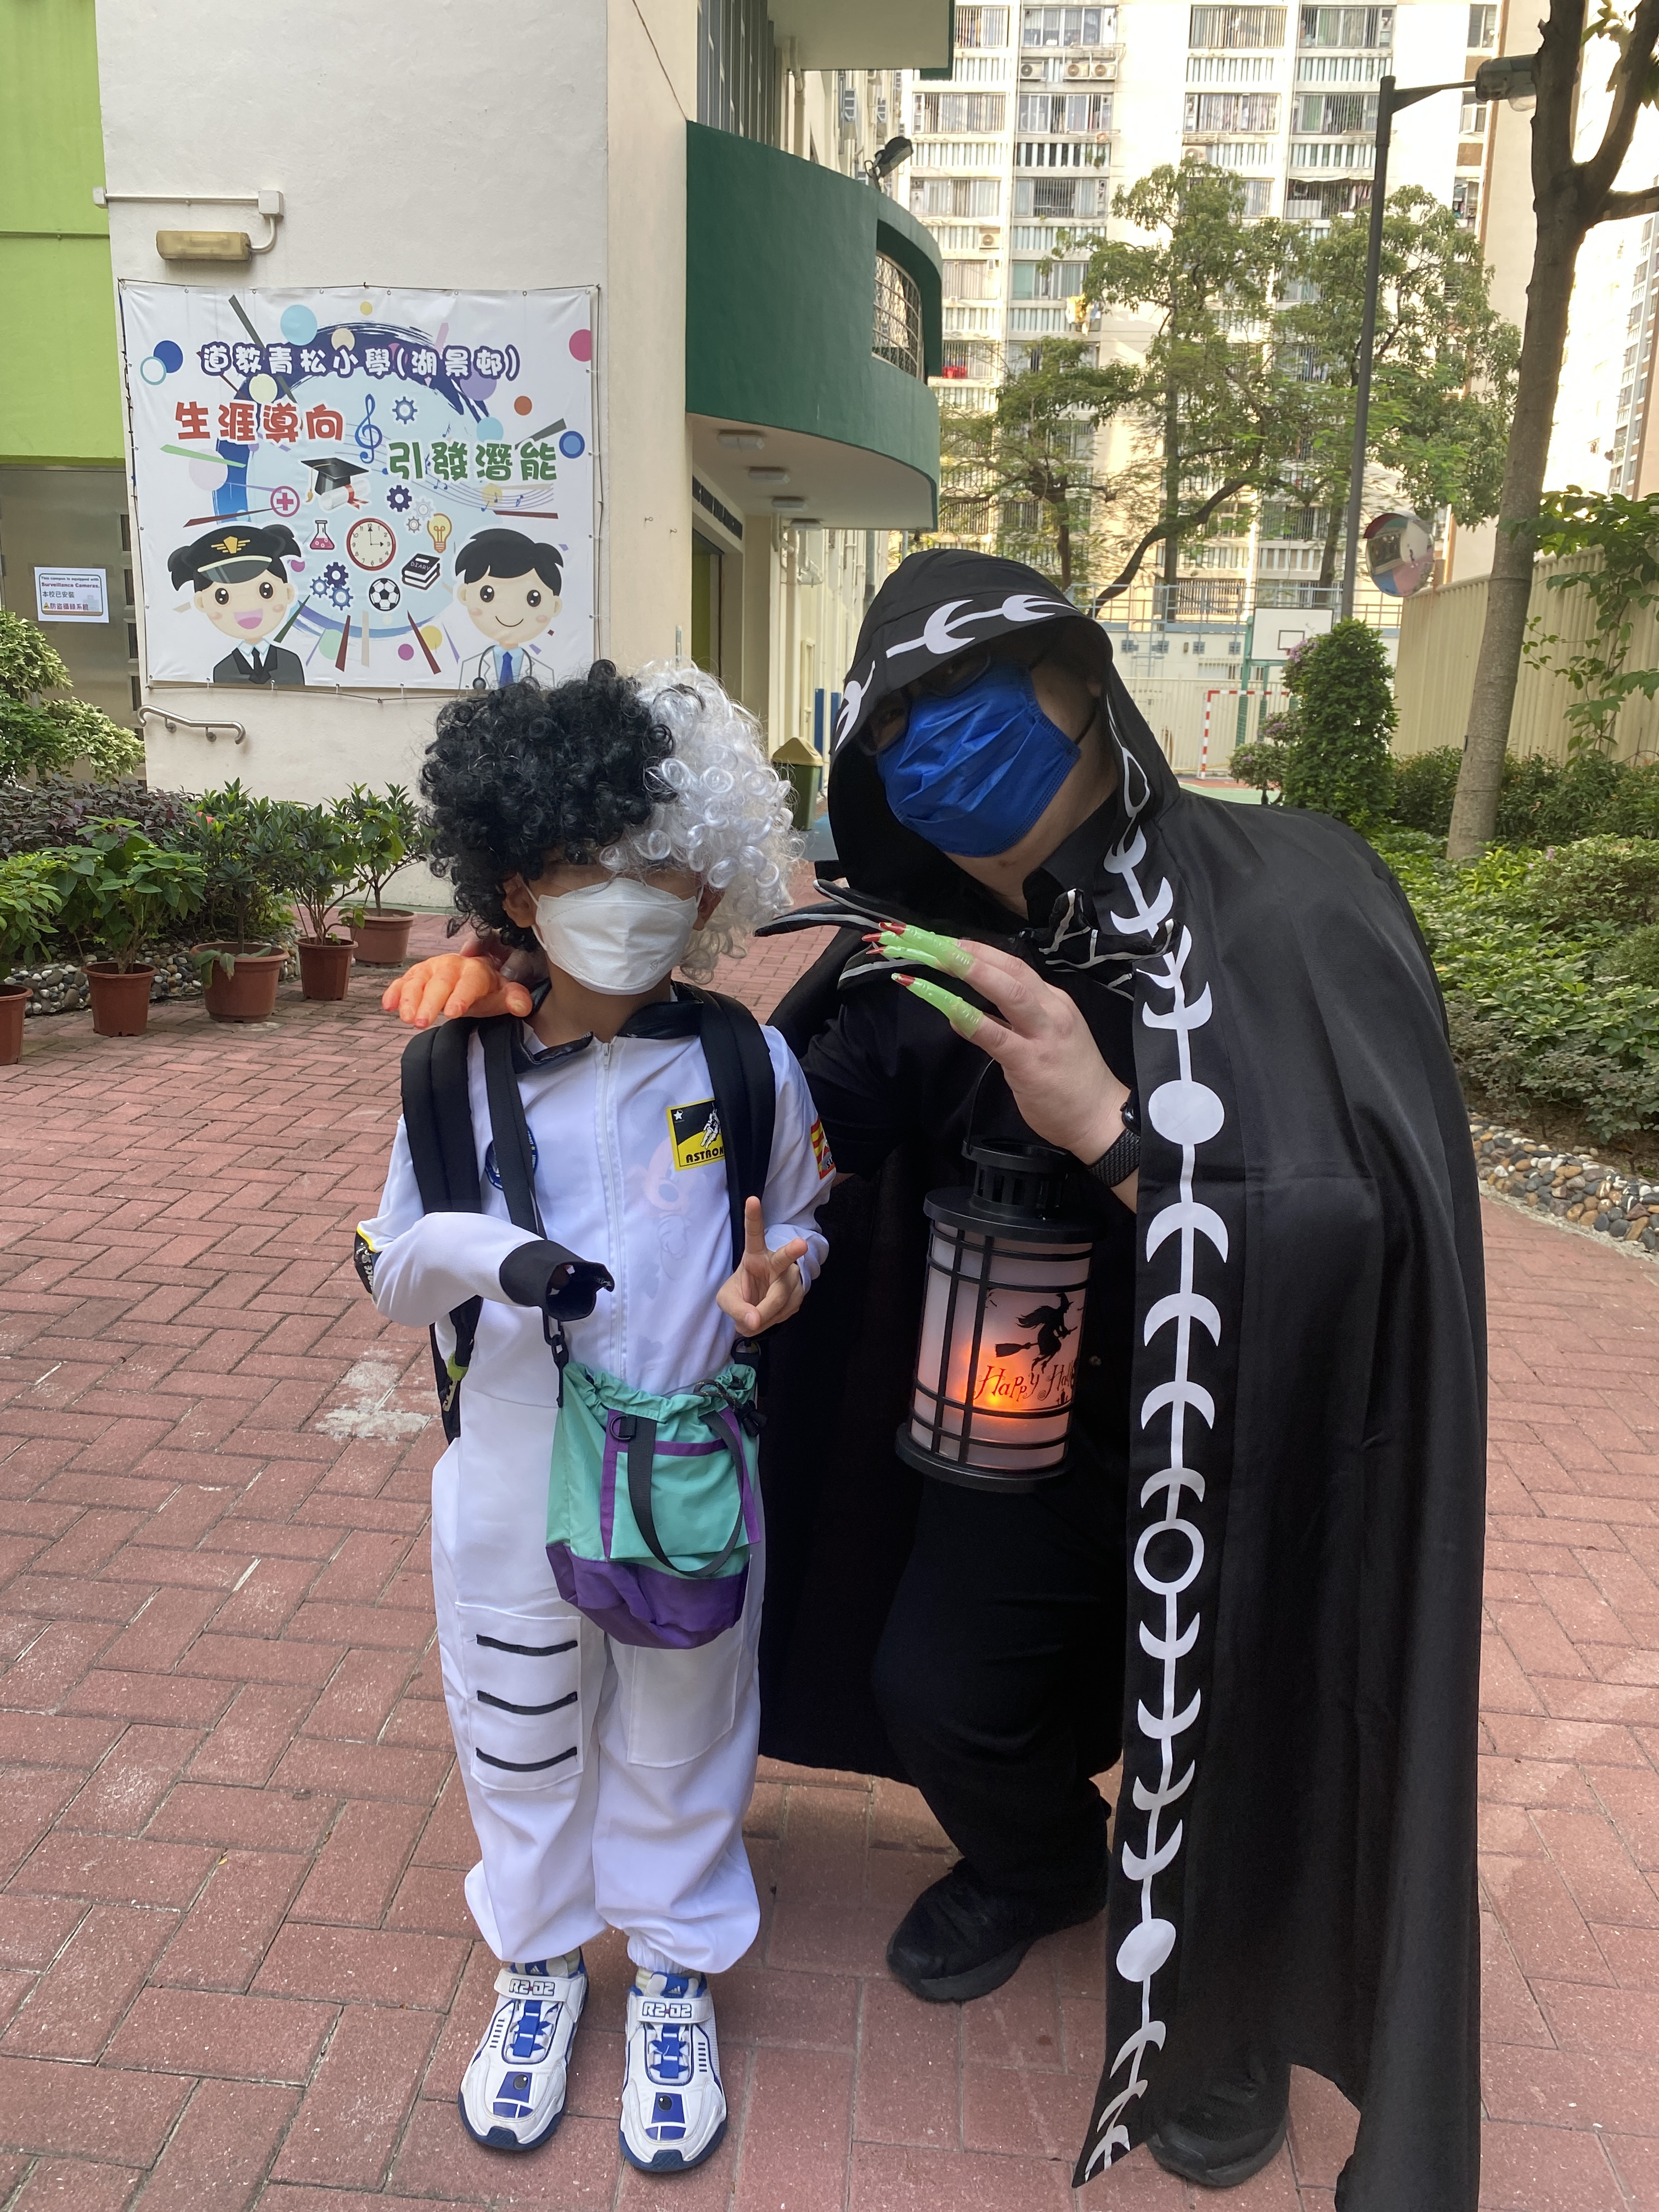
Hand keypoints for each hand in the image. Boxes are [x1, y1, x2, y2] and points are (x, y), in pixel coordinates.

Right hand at [381, 952, 533, 1028]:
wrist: (471, 978)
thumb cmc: (486, 989)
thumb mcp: (504, 994)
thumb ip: (515, 999)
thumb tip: (522, 1006)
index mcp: (475, 970)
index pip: (468, 982)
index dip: (460, 996)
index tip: (452, 1013)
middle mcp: (451, 966)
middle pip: (439, 982)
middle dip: (429, 1001)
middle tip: (421, 1023)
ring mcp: (430, 970)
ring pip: (417, 981)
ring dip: (409, 999)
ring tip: (406, 1019)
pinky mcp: (415, 977)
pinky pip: (402, 982)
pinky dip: (394, 992)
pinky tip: (388, 1006)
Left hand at [716, 1197, 809, 1336]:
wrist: (758, 1308)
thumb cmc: (742, 1293)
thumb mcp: (727, 1300)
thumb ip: (736, 1309)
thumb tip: (755, 1322)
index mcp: (755, 1255)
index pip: (754, 1234)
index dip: (754, 1217)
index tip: (751, 1199)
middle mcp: (777, 1263)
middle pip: (784, 1259)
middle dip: (792, 1251)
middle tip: (800, 1244)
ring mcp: (791, 1279)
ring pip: (779, 1300)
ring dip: (763, 1315)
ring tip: (753, 1319)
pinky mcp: (799, 1296)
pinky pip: (783, 1314)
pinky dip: (770, 1321)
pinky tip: (766, 1317)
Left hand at [876, 928, 1129, 1167]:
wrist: (1099, 1118)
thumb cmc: (1071, 1081)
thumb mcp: (1044, 1039)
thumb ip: (1007, 1023)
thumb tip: (965, 1011)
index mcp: (1054, 1002)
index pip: (1015, 966)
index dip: (980, 951)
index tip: (948, 941)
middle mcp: (1051, 1010)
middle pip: (1012, 970)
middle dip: (972, 953)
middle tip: (936, 942)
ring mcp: (1043, 1035)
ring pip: (1009, 992)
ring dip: (971, 972)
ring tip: (938, 959)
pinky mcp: (1030, 1063)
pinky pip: (996, 1036)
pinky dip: (970, 1019)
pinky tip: (948, 1008)